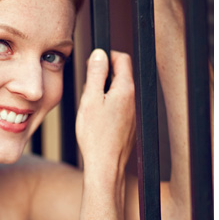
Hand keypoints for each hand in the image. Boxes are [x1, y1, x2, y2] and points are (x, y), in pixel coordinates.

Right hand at [76, 49, 135, 173]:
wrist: (105, 165)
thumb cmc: (95, 135)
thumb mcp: (90, 99)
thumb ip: (95, 74)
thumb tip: (99, 54)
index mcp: (125, 90)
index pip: (122, 59)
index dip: (106, 56)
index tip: (92, 63)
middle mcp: (132, 100)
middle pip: (119, 75)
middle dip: (102, 76)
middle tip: (86, 89)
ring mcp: (131, 113)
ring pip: (117, 92)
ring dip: (103, 92)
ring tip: (89, 107)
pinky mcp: (128, 124)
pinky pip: (117, 107)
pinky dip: (106, 106)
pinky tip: (95, 121)